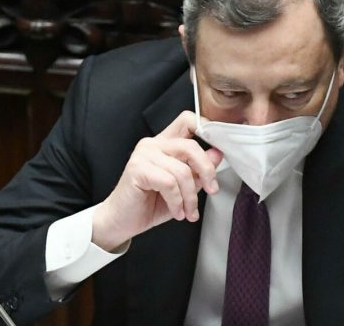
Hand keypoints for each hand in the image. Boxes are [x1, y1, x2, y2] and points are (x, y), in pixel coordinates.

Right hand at [92, 111, 222, 251]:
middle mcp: (153, 144)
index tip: (221, 148)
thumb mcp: (183, 187)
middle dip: (206, 171)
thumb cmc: (149, 204)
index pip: (188, 121)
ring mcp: (144, 154)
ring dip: (190, 197)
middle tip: (212, 189)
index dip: (207, 129)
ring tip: (189, 212)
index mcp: (165, 143)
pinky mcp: (137, 169)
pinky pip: (169, 183)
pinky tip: (177, 212)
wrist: (122, 222)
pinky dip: (177, 201)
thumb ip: (198, 169)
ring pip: (182, 170)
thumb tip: (218, 153)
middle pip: (191, 146)